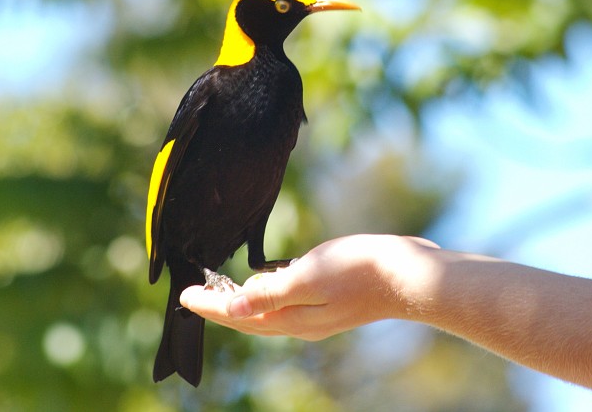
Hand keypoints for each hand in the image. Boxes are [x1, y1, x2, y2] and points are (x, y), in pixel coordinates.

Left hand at [180, 234, 440, 340]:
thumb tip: (235, 307)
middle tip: (193, 294)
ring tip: (220, 290)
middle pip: (249, 319)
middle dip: (219, 308)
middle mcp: (301, 322)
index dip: (209, 306)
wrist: (408, 275)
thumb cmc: (360, 270)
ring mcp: (316, 314)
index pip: (239, 316)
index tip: (183, 296)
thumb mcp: (309, 276)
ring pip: (266, 312)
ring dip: (240, 302)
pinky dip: (265, 295)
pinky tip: (264, 283)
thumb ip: (271, 293)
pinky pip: (285, 303)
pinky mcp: (329, 301)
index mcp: (292, 318)